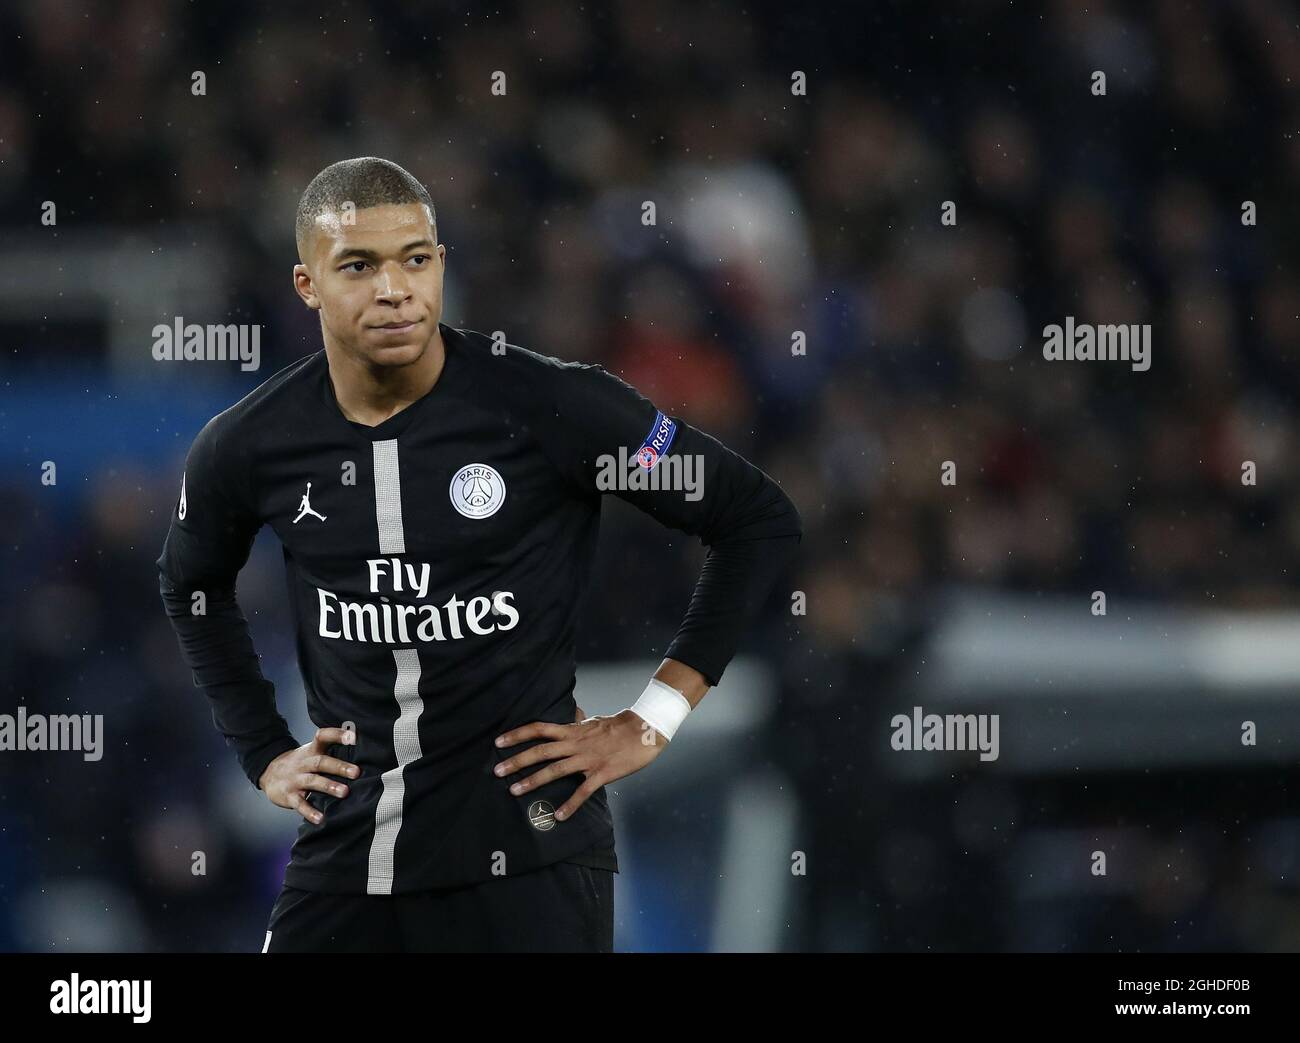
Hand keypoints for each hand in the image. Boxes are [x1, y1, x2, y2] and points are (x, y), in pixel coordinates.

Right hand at [259, 726, 360, 824]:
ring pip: (312, 781)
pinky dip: (310, 812)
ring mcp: (295, 779)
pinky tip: (321, 819)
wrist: (268, 773)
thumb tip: (364, 750)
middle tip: (356, 772)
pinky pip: (300, 804)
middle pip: (321, 762)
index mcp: (311, 750)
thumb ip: (332, 750)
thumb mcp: (312, 751)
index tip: (353, 737)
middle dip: (339, 767)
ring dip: (329, 786)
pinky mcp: (289, 796)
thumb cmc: (301, 763)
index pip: (323, 737)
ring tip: (345, 792)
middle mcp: (303, 763)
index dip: (337, 735)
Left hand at [494, 707, 665, 821]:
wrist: (644, 729)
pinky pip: (583, 791)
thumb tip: (571, 716)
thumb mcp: (594, 721)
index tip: (499, 742)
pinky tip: (559, 816)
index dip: (518, 735)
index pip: (539, 729)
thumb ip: (579, 723)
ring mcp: (587, 759)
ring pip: (555, 770)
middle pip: (540, 751)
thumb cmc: (619, 726)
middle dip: (517, 761)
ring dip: (533, 781)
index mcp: (572, 731)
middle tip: (496, 771)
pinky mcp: (602, 773)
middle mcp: (575, 744)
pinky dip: (570, 804)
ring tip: (514, 791)